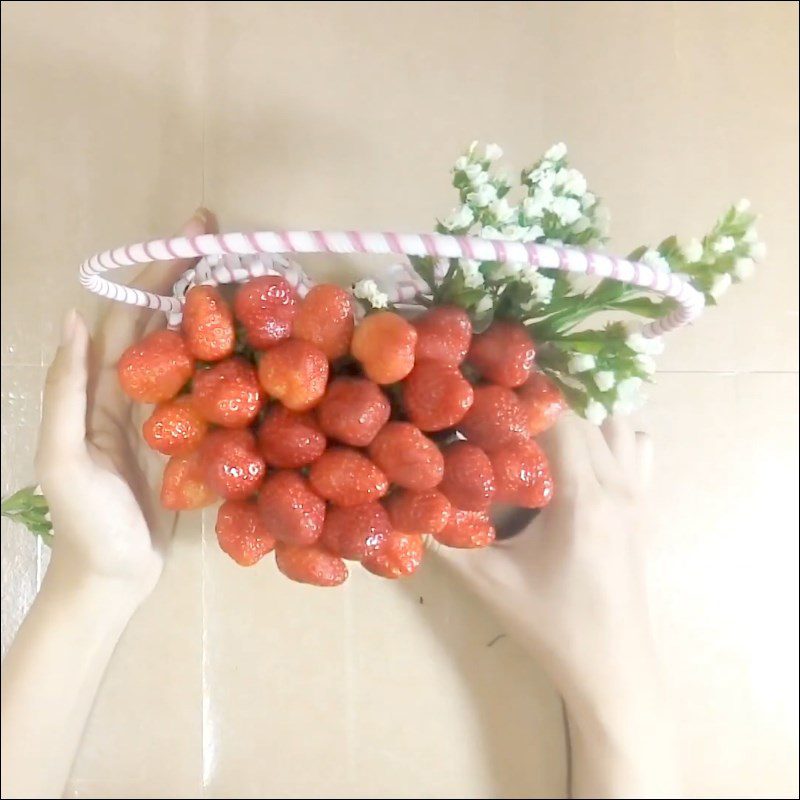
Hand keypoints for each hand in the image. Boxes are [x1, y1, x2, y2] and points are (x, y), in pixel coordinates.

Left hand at [35, 209, 216, 600]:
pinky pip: (212, 393)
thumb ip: (67, 392)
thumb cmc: (88, 523)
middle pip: (162, 322)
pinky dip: (230, 365)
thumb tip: (74, 317)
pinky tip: (257, 351)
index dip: (156, 272)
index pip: (129, 314)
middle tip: (225, 241)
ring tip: (247, 282)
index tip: (193, 235)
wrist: (113, 580)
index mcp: (103, 389)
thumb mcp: (65, 459)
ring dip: (212, 314)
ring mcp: (167, 415)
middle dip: (187, 277)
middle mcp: (135, 392)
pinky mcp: (193, 441)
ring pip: (190, 352)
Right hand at [437, 413, 657, 707]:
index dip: (523, 405)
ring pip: (614, 425)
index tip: (488, 404)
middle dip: (542, 410)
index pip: (560, 421)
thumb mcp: (488, 582)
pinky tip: (580, 454)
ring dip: (579, 419)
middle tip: (500, 418)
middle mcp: (617, 486)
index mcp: (582, 498)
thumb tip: (407, 504)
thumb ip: (445, 540)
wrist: (611, 666)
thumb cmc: (549, 623)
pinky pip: (636, 448)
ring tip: (540, 432)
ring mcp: (639, 494)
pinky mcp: (645, 507)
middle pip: (584, 418)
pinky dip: (610, 436)